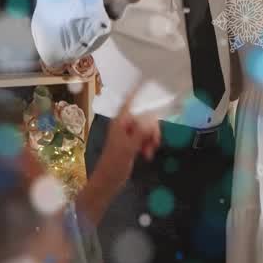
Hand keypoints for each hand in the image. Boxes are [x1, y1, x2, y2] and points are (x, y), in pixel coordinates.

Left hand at [79, 83, 158, 224]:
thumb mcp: (128, 148)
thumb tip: (151, 119)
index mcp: (120, 123)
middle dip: (152, 128)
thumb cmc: (114, 165)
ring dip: (151, 138)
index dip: (137, 90)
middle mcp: (124, 125)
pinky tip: (148, 154)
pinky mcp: (131, 144)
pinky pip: (145, 138)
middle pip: (144, 116)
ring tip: (150, 152)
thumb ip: (140, 132)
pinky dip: (148, 144)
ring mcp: (127, 135)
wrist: (107, 183)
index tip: (146, 78)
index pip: (130, 101)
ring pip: (146, 128)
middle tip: (155, 142)